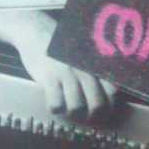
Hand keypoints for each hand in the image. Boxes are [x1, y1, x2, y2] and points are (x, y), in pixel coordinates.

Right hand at [0, 9, 117, 117]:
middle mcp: (84, 69)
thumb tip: (109, 95)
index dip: (109, 107)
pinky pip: (56, 105)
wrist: (35, 31)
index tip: (102, 112)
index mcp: (94, 64)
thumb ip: (95, 71)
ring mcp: (67, 74)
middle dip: (93, 117)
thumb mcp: (82, 55)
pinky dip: (55, 108)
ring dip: (72, 115)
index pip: (112, 92)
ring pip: (76, 108)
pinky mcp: (49, 78)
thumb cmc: (60, 47)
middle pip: (97, 104)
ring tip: (67, 110)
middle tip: (85, 117)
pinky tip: (53, 101)